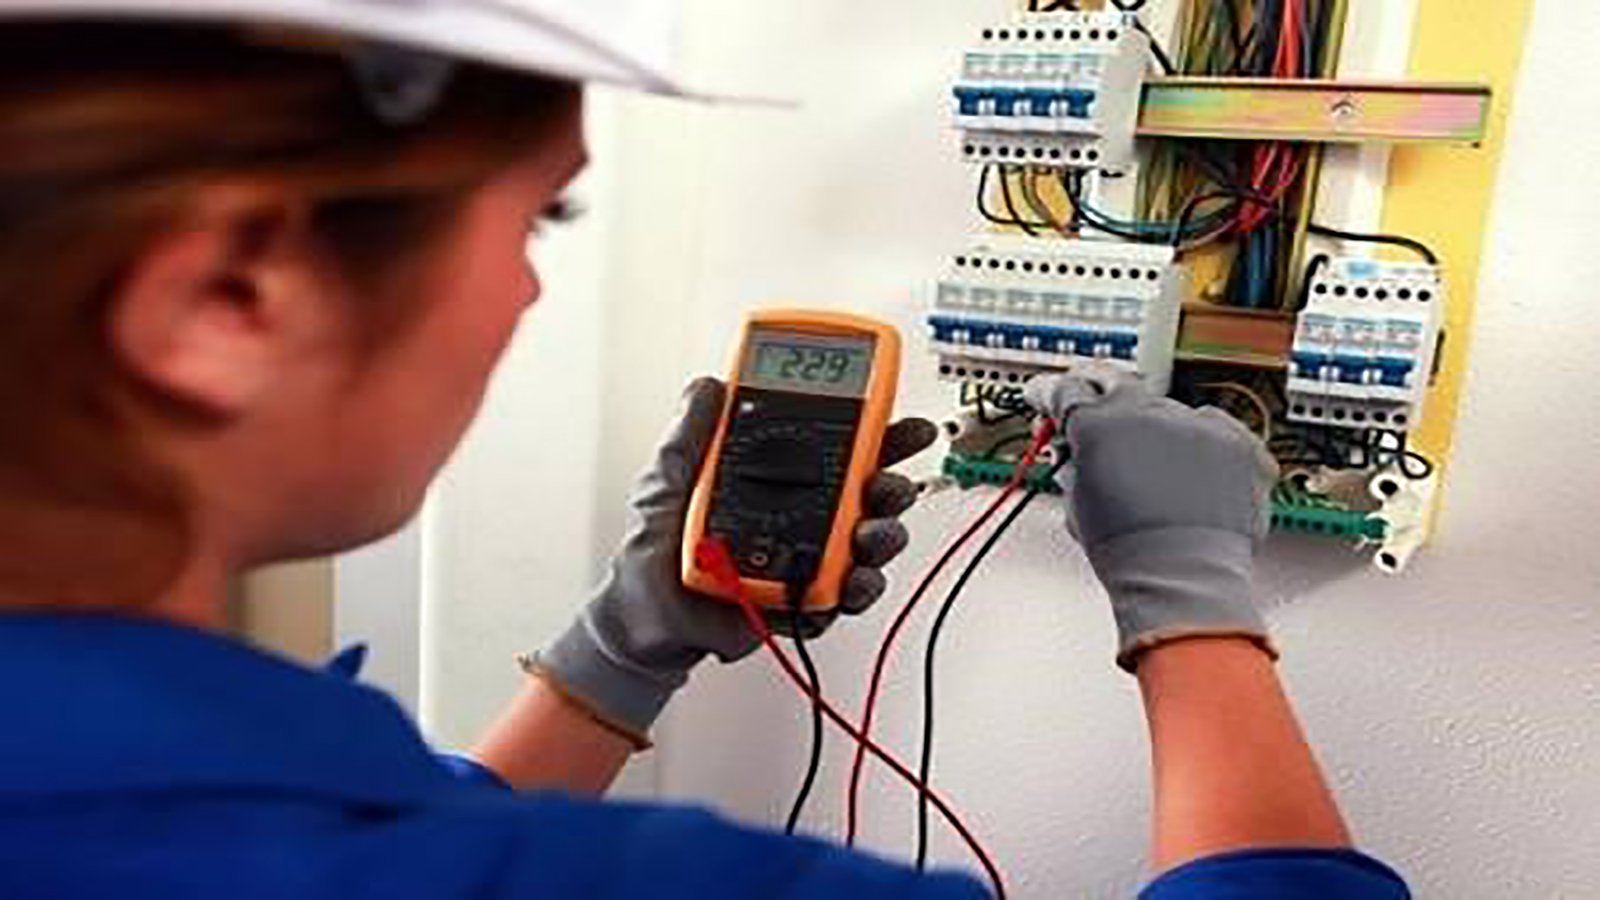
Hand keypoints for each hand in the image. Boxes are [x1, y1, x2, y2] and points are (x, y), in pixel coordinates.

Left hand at [534, 378, 936, 742]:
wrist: (642, 614)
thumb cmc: (655, 548)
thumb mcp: (668, 478)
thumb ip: (690, 433)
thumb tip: (709, 385)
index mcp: (780, 479)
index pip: (840, 449)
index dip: (877, 435)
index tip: (898, 423)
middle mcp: (804, 517)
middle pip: (868, 496)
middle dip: (891, 486)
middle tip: (887, 484)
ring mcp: (807, 559)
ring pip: (867, 544)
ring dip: (882, 536)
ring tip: (871, 534)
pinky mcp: (802, 601)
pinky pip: (844, 595)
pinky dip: (858, 587)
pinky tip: (853, 579)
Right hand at [1025, 372, 1278, 670]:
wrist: (1183, 578)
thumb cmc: (1128, 551)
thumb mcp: (1075, 504)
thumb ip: (1073, 465)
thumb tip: (1077, 452)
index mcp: (1097, 424)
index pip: (1066, 390)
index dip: (1054, 395)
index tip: (1051, 398)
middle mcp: (1147, 412)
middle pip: (1118, 386)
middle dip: (1103, 401)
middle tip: (1102, 424)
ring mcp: (1196, 423)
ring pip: (1168, 410)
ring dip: (1158, 433)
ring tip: (1159, 480)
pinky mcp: (1236, 439)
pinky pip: (1215, 429)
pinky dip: (1204, 447)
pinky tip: (1196, 478)